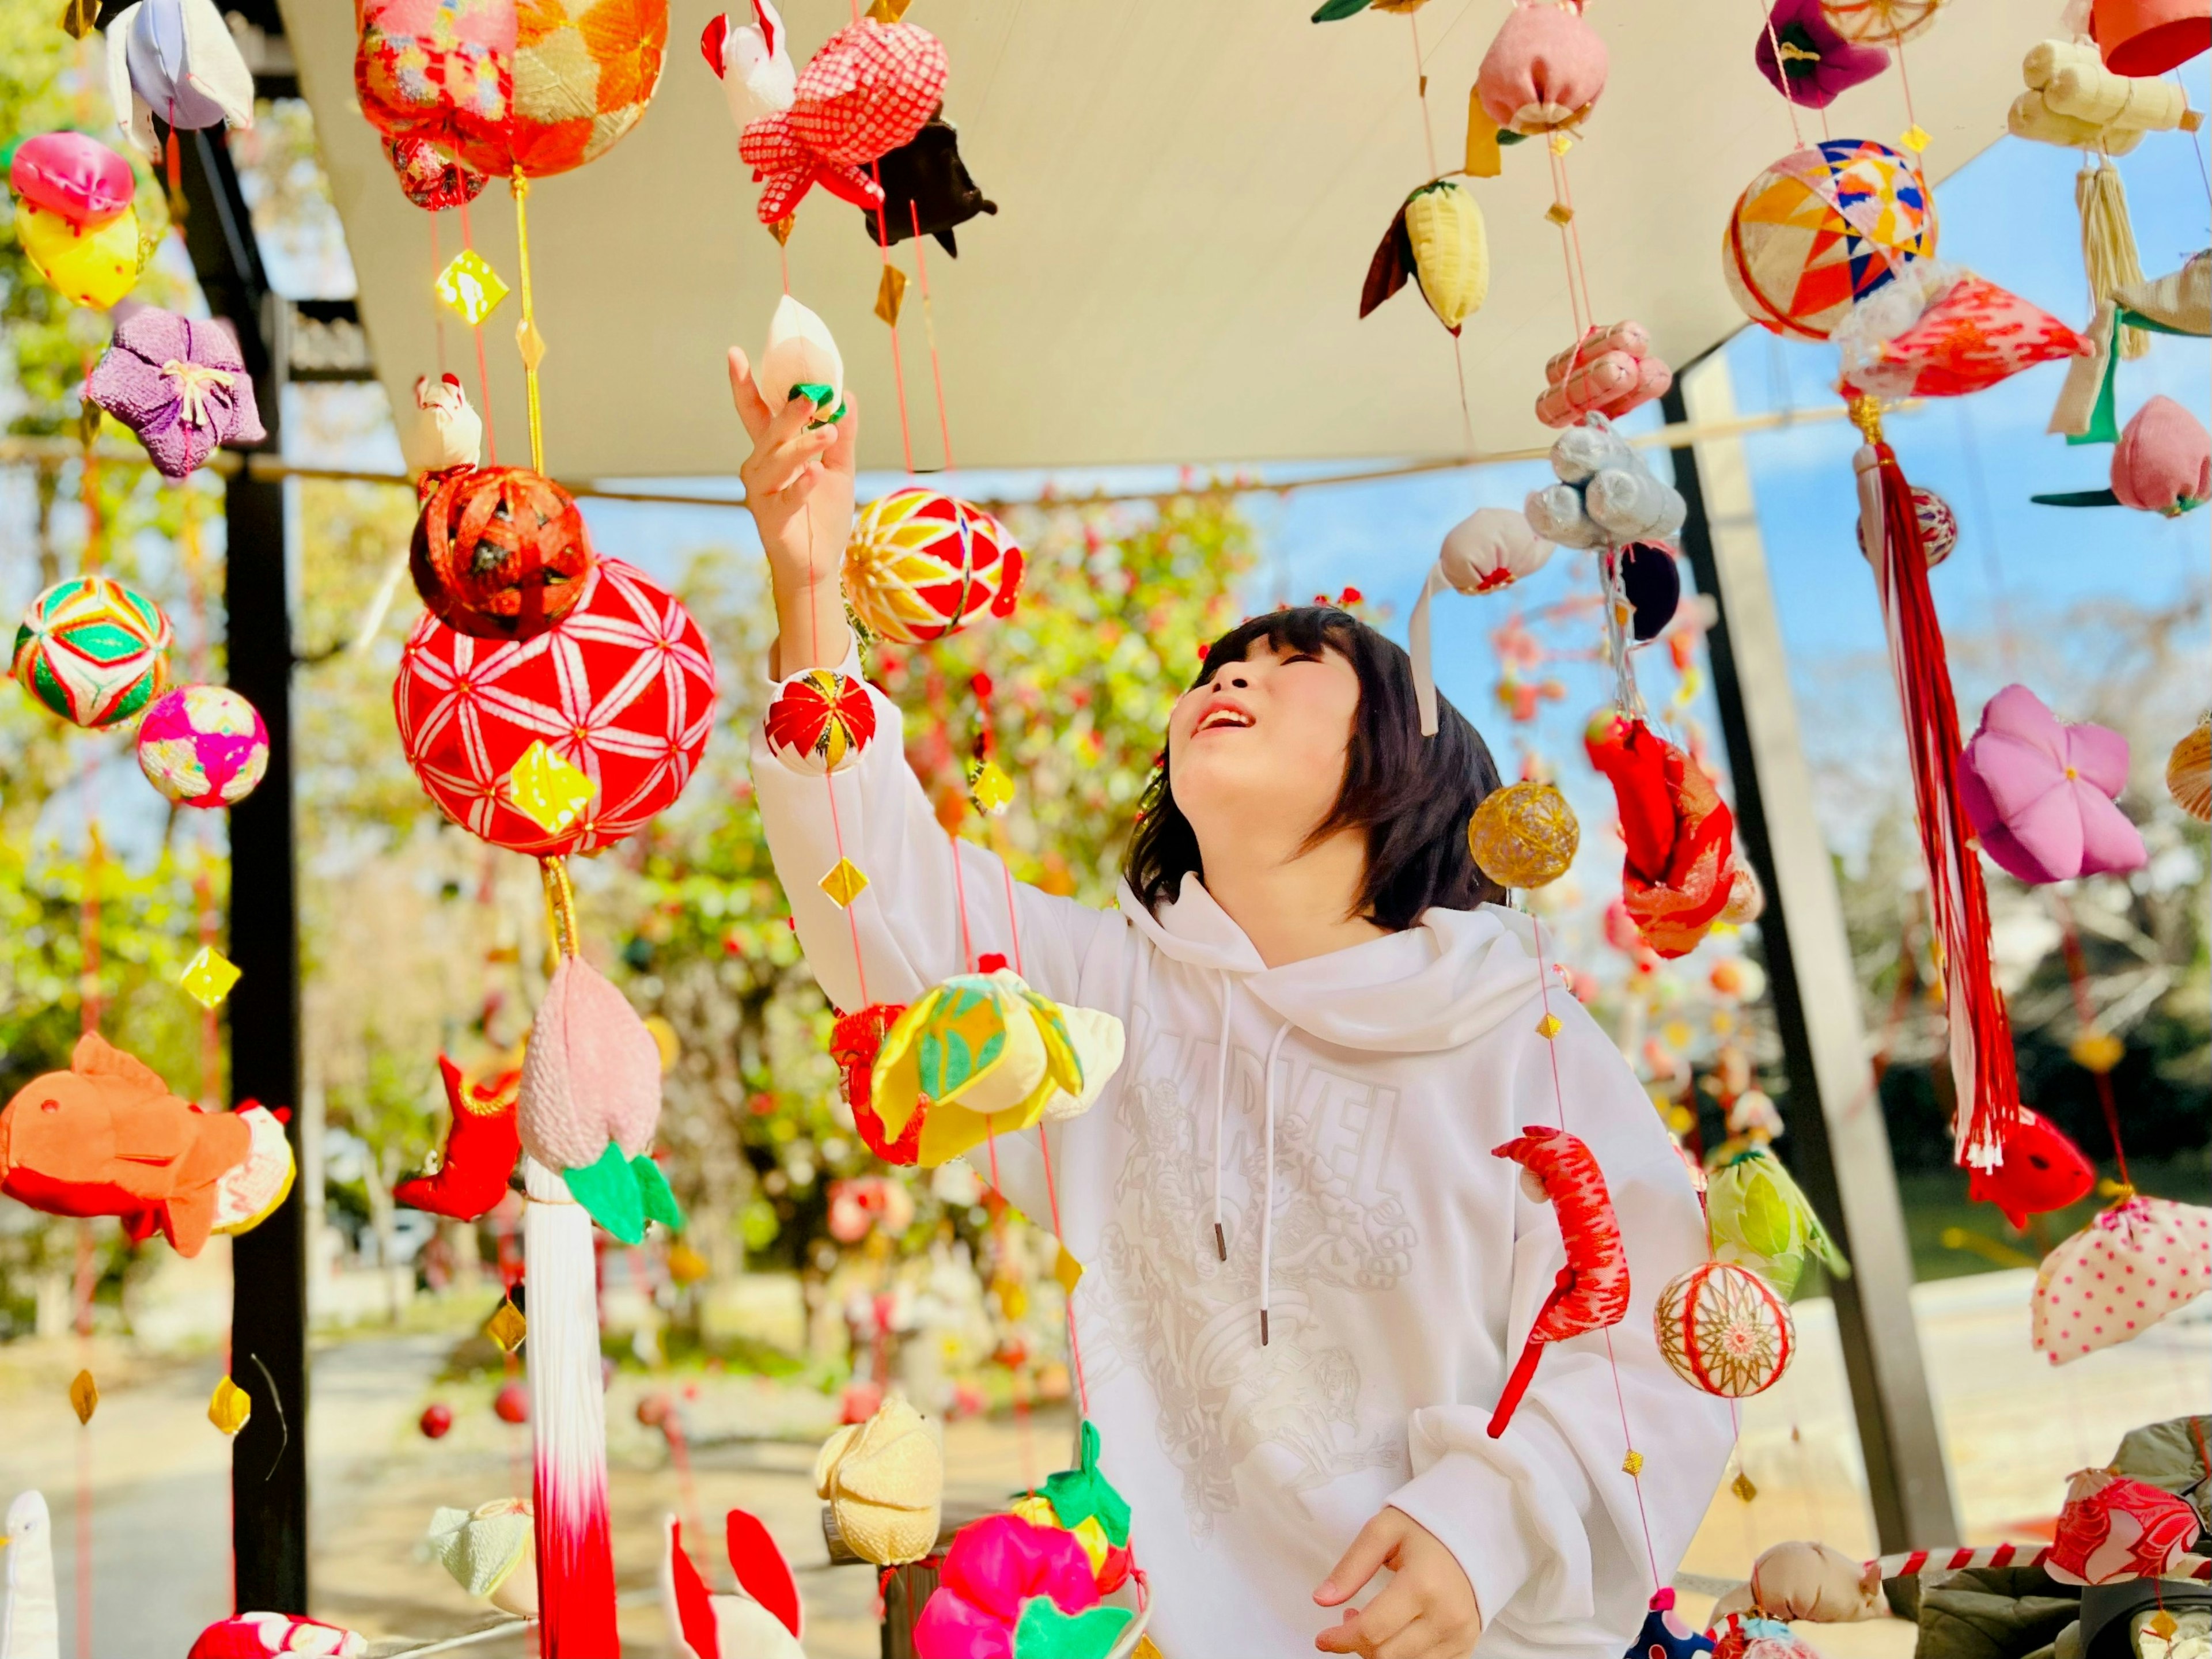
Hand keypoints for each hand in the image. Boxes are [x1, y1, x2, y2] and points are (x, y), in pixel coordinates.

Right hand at [729, 346, 855, 672]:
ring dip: (802, 446)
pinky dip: (800, 486)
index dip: (746, 385)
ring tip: (827, 433)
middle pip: (768, 433)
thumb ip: (842, 436)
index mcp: (773, 453)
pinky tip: (816, 474)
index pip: (757, 413)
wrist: (820, 566)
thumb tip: (847, 397)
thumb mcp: (839, 469)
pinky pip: (784, 499)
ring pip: (776, 463)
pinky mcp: (771, 521)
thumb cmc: (822, 516)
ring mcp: (761, 495)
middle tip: (808, 395)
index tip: (736, 353)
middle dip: (787, 413)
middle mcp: (759, 470)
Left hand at [1313, 1506, 1480, 1658]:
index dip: (1340, 1639)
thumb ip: (1351, 1567)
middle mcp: (1445, 1617)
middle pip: (1387, 1656)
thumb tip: (1322, 1599)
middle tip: (1349, 1619)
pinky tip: (1396, 1632)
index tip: (1323, 1638)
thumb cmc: (1427, 1530)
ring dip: (1380, 1652)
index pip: (1372, 1630)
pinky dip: (1403, 1656)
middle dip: (1358, 1645)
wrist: (1474, 1533)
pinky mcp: (1465, 1646)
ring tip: (1374, 1622)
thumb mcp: (1383, 1532)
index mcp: (1423, 1585)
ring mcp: (1459, 1635)